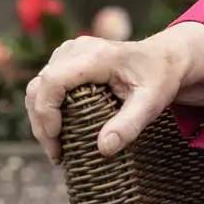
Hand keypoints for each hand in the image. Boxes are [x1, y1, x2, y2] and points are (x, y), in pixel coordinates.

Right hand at [23, 22, 203, 164]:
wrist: (166, 58)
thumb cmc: (161, 78)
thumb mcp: (153, 103)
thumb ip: (130, 124)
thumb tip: (104, 149)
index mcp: (97, 56)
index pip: (53, 81)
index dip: (46, 111)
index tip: (57, 139)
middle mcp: (77, 49)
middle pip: (39, 87)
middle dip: (41, 123)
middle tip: (56, 154)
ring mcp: (69, 53)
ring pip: (38, 87)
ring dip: (41, 119)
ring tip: (57, 148)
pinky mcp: (67, 61)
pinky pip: (46, 86)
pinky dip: (47, 110)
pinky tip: (60, 132)